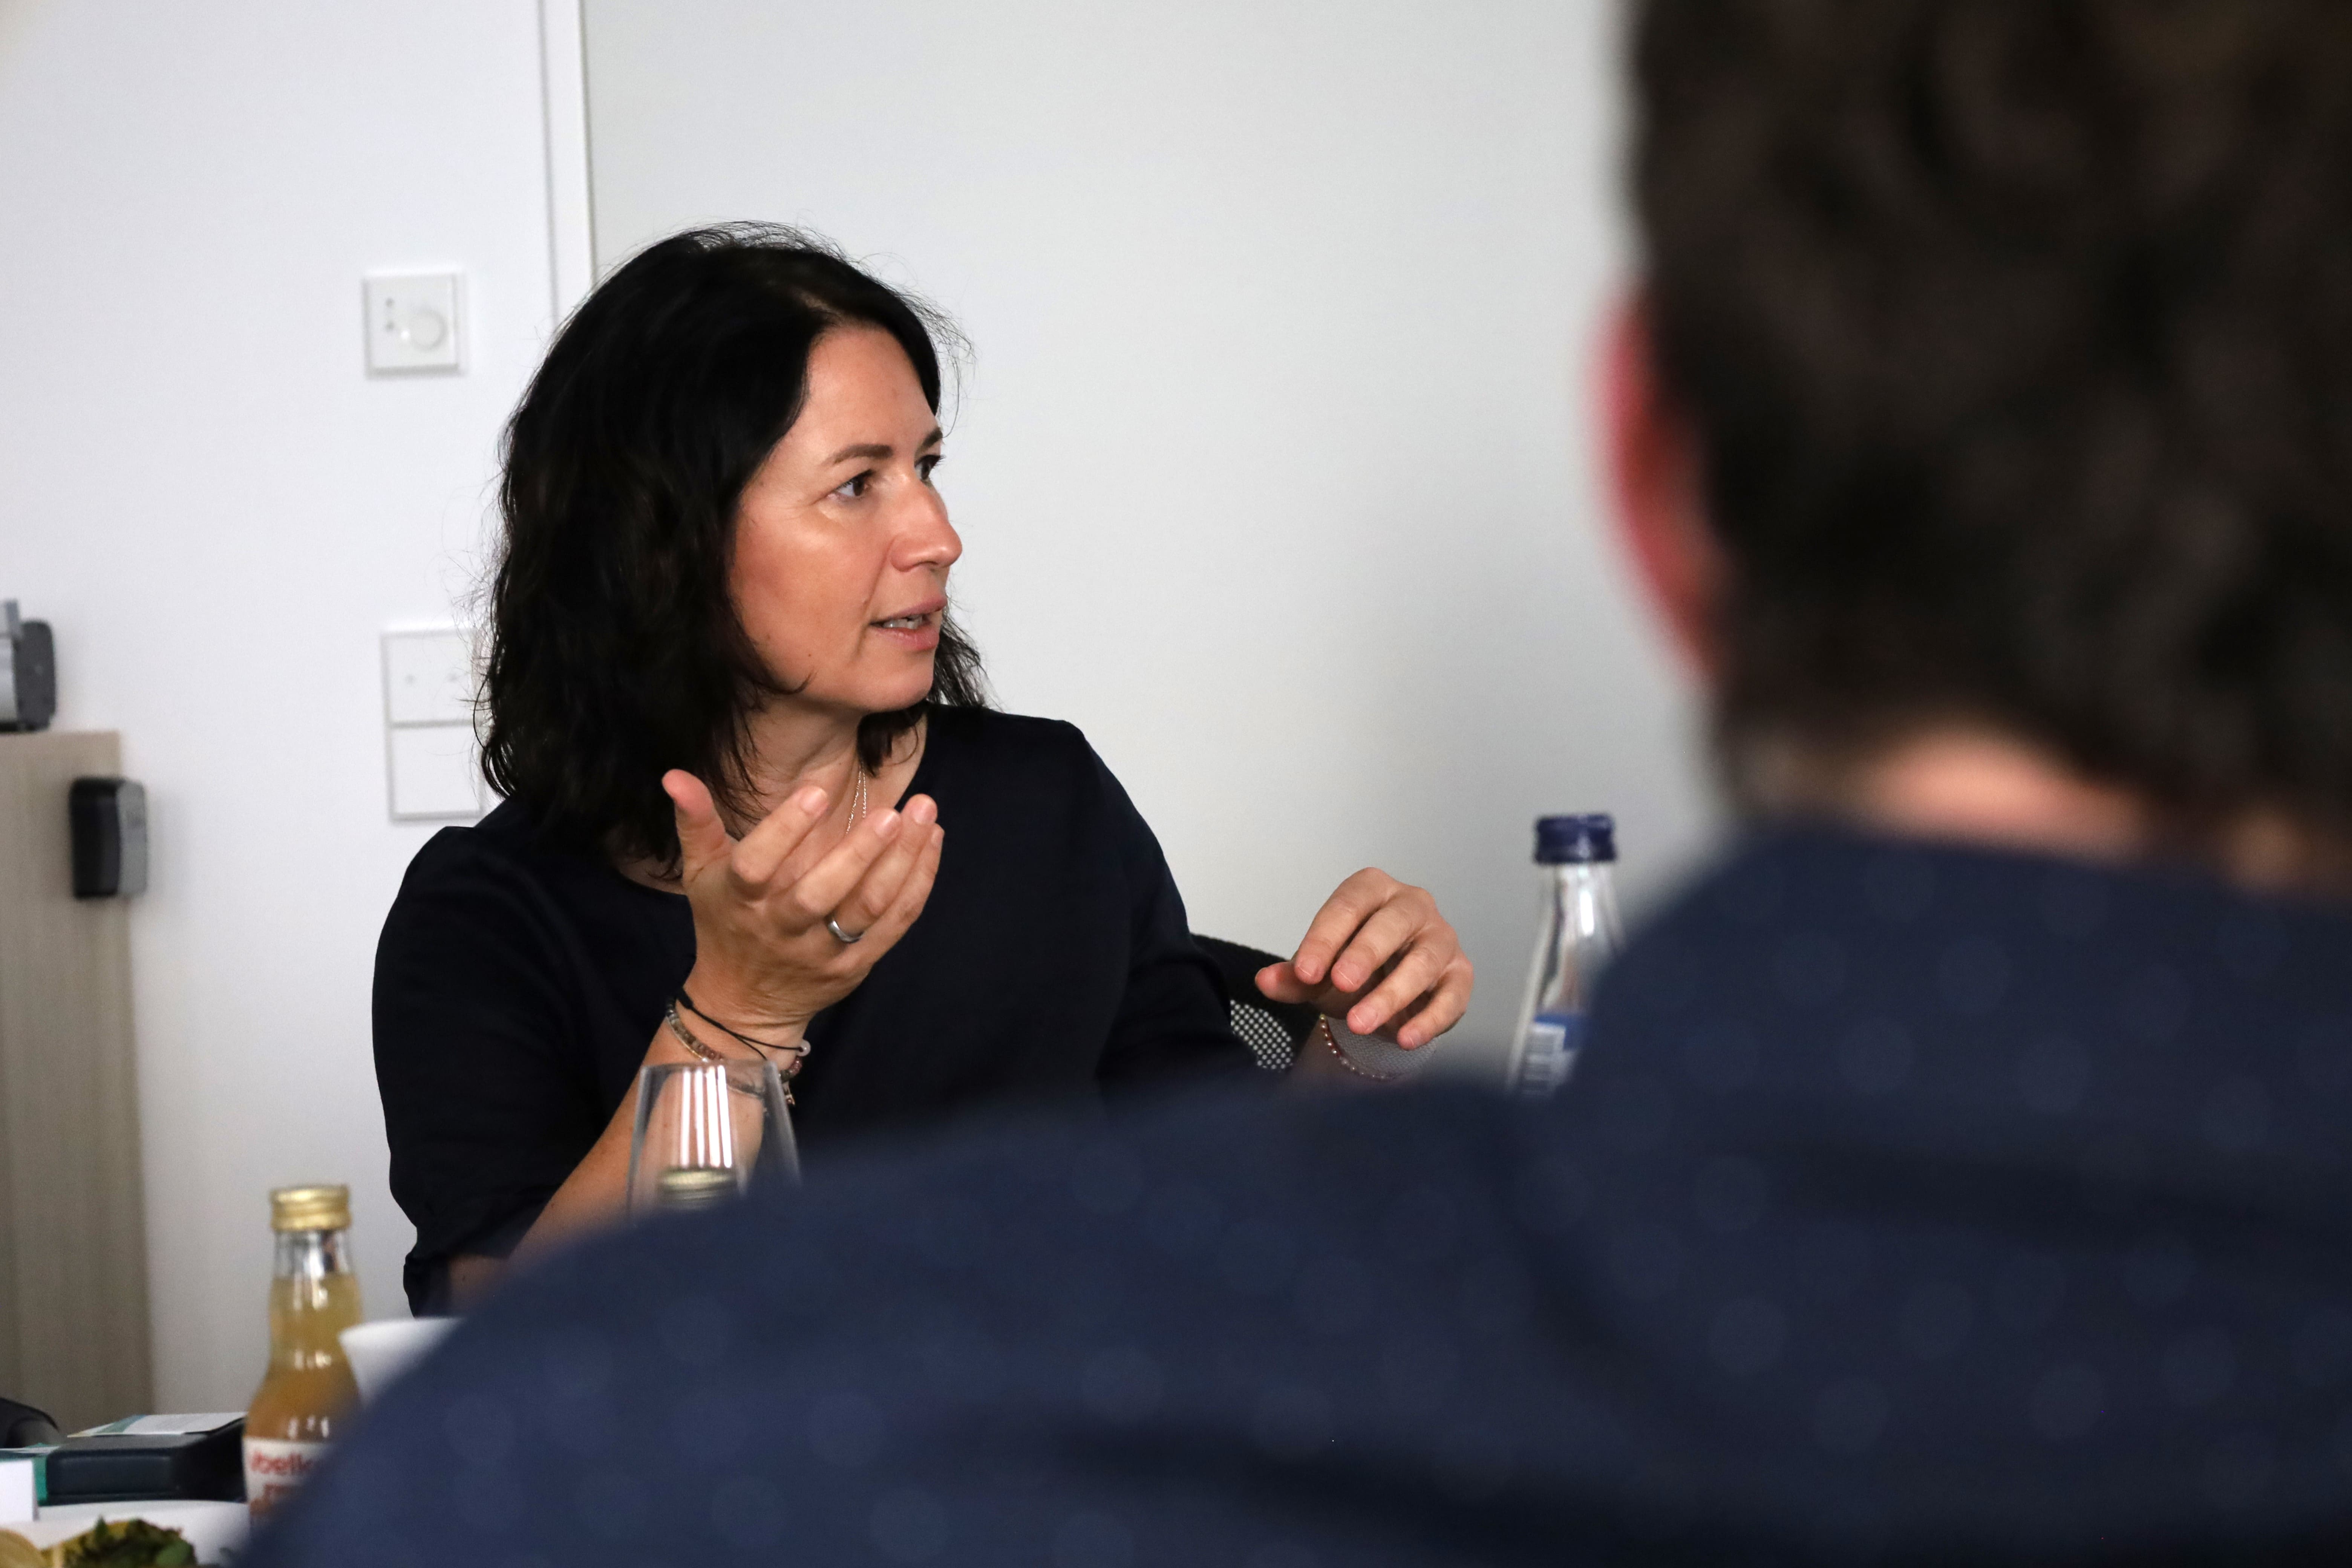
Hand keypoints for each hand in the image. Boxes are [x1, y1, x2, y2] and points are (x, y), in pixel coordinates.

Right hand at [665, 770, 944, 1035]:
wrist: (744, 1004)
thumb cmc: (725, 924)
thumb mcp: (701, 874)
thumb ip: (695, 823)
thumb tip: (674, 775)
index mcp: (742, 900)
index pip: (758, 864)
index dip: (785, 829)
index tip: (817, 792)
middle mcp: (782, 927)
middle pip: (822, 892)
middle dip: (860, 851)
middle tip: (893, 811)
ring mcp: (822, 951)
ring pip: (868, 908)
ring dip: (902, 862)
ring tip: (925, 817)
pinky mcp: (855, 966)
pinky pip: (894, 925)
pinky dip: (918, 885)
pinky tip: (932, 844)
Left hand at [1254, 868, 1472, 1049]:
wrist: (1388, 995)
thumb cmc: (1353, 970)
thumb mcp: (1318, 974)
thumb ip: (1293, 977)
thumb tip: (1265, 981)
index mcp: (1373, 890)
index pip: (1349, 904)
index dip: (1325, 937)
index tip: (1303, 971)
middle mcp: (1412, 906)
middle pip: (1392, 923)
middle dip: (1365, 953)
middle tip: (1339, 983)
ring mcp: (1441, 938)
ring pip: (1423, 960)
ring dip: (1392, 994)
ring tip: (1361, 1022)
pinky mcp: (1460, 974)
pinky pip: (1451, 995)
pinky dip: (1429, 1019)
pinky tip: (1405, 1038)